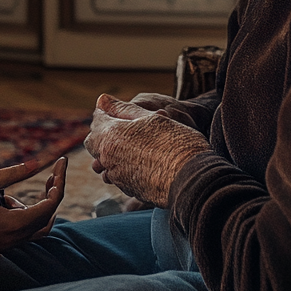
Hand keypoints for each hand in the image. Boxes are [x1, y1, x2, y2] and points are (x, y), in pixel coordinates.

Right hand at [0, 157, 66, 253]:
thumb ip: (14, 173)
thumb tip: (38, 163)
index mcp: (15, 226)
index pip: (50, 205)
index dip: (59, 183)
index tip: (61, 164)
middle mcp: (15, 241)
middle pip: (47, 218)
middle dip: (52, 194)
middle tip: (50, 175)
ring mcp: (7, 246)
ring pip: (36, 228)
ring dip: (35, 207)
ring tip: (6, 193)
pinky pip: (22, 232)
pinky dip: (22, 215)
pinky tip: (2, 202)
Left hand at [84, 94, 208, 207]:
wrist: (194, 179)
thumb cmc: (177, 144)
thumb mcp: (152, 117)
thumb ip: (124, 109)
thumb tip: (102, 100)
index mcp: (112, 136)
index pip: (97, 119)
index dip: (107, 111)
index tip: (116, 108)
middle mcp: (110, 158)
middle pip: (95, 142)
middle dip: (104, 132)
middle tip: (122, 124)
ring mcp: (118, 176)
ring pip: (105, 159)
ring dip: (113, 149)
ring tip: (133, 141)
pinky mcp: (129, 189)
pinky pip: (118, 173)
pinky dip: (123, 163)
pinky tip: (141, 157)